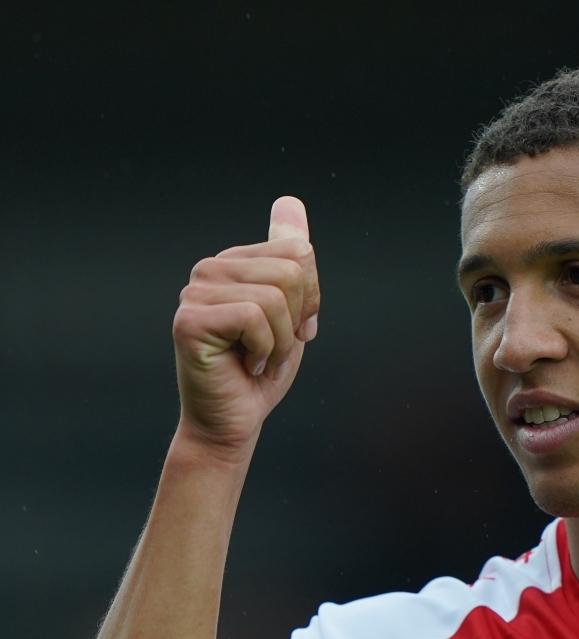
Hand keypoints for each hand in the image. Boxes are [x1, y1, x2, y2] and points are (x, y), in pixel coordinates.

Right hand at [171, 196, 320, 458]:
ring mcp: (195, 292)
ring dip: (281, 339)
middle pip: (292, 269)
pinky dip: (265, 349)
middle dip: (297, 317)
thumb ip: (291, 255)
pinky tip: (245, 364)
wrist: (233, 420)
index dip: (310, 296)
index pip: (299, 251)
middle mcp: (210, 268)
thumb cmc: (261, 369)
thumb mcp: (291, 307)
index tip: (291, 327)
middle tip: (273, 345)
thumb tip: (290, 200)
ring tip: (258, 356)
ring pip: (276, 295)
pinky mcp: (189, 319)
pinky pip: (255, 317)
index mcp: (235, 260)